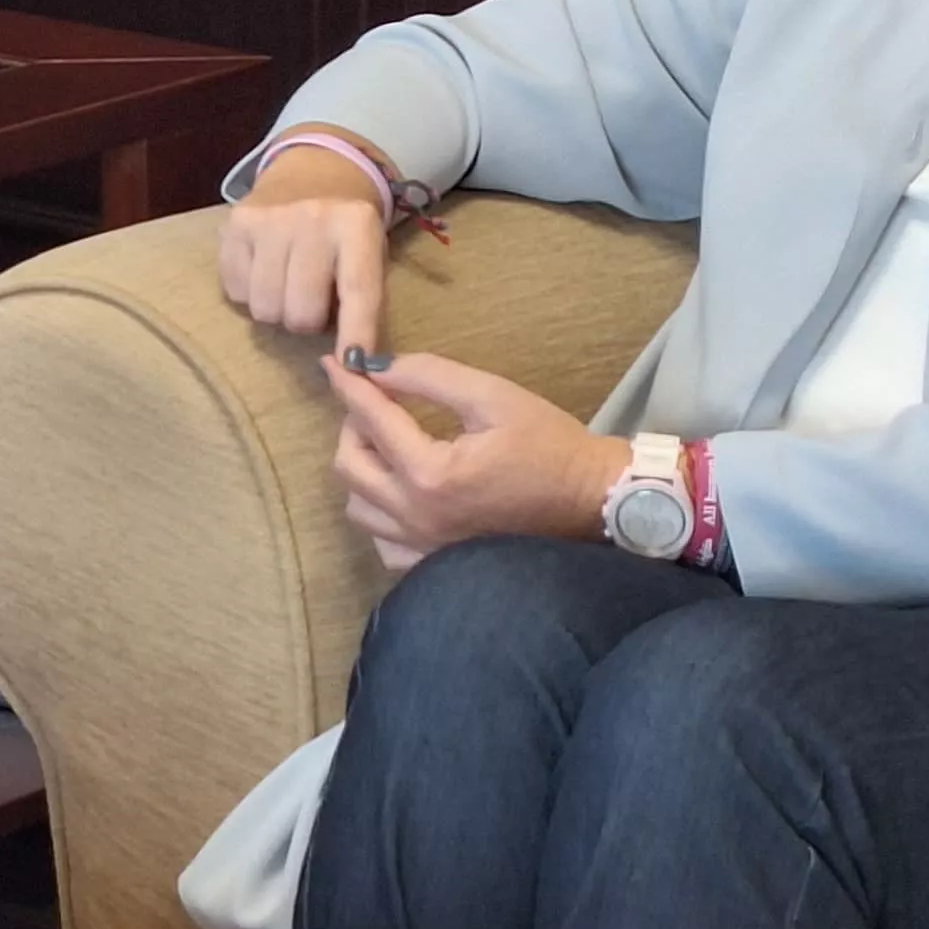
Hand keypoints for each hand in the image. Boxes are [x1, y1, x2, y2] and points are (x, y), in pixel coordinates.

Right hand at [218, 141, 391, 357]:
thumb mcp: (370, 256)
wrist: (309, 174)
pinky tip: (263, 270)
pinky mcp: (236, 224)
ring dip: (277, 310)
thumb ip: (364, 301)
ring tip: (287, 287)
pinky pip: (237, 293)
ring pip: (265, 309)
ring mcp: (269, 219)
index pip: (359, 290)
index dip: (356, 333)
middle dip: (307, 322)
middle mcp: (313, 217)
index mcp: (357, 224)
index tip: (352, 365)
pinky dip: (250, 293)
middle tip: (312, 304)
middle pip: (301, 312)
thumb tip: (351, 362)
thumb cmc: (346, 233)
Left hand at [321, 350, 622, 565]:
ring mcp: (424, 548)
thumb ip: (429, 377)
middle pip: (348, 467)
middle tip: (377, 406)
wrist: (594, 503)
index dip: (349, 386)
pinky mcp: (436, 565)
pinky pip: (382, 543)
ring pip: (358, 508)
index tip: (334, 363)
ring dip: (363, 471)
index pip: (369, 420)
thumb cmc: (551, 446)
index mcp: (430, 474)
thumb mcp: (494, 396)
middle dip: (353, 428)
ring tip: (392, 448)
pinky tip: (404, 493)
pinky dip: (381, 515)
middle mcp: (417, 517)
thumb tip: (376, 367)